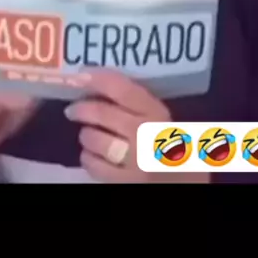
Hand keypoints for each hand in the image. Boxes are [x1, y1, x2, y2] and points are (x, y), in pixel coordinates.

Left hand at [64, 68, 169, 182]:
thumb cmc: (169, 144)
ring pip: (94, 139)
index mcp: (156, 113)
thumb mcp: (160, 118)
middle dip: (81, 109)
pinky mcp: (125, 182)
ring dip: (86, 135)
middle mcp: (146, 134)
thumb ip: (136, 103)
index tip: (80, 75)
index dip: (97, 79)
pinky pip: (94, 165)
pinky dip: (88, 158)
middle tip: (73, 109)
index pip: (121, 88)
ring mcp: (135, 161)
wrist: (184, 179)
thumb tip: (96, 82)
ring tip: (88, 135)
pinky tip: (93, 156)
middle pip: (101, 113)